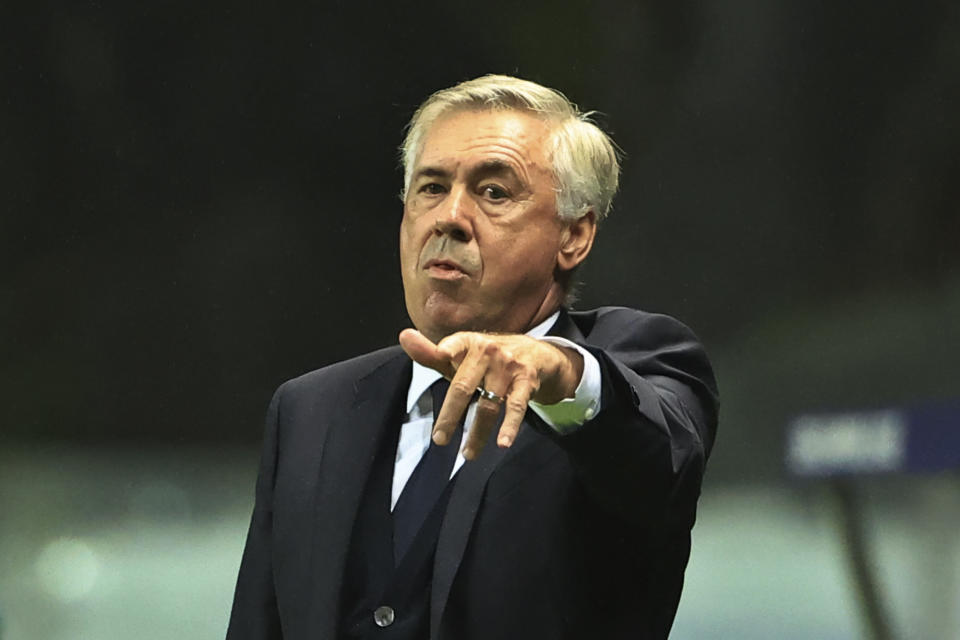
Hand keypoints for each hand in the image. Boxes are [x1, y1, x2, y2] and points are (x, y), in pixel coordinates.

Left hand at [399, 328, 583, 459]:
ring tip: (468, 454)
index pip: (455, 345)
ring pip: (488, 404)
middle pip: (464, 386)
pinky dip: (510, 426)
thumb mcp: (462, 354)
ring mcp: (508, 366)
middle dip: (451, 415)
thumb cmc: (489, 358)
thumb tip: (404, 337)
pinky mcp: (527, 381)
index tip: (443, 355)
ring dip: (477, 432)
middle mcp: (488, 351)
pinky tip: (503, 443)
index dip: (448, 349)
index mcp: (468, 342)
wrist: (538, 353)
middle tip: (439, 439)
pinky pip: (516, 407)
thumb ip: (431, 352)